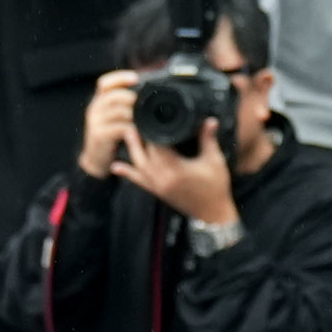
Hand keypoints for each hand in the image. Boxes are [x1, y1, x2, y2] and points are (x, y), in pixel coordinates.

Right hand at [78, 70, 141, 178]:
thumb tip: (147, 94)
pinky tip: (139, 131)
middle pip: (112, 95)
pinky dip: (131, 128)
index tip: (136, 78)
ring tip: (146, 117)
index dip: (120, 77)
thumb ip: (125, 106)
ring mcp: (95, 122)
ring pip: (117, 111)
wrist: (97, 159)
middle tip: (145, 101)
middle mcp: (95, 108)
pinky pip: (118, 128)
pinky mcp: (99, 135)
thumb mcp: (115, 118)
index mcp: (99, 101)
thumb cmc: (111, 136)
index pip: (105, 83)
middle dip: (131, 96)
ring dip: (134, 113)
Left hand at [114, 115, 236, 228]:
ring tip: (127, 134)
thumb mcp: (214, 161)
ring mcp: (157, 187)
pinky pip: (138, 181)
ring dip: (132, 150)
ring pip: (137, 165)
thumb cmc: (216, 188)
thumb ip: (209, 139)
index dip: (152, 130)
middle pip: (143, 153)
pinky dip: (127, 173)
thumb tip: (210, 119)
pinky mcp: (157, 192)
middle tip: (134, 121)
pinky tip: (116, 166)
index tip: (150, 116)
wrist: (212, 215)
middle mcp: (162, 179)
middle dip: (139, 137)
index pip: (157, 145)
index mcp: (175, 170)